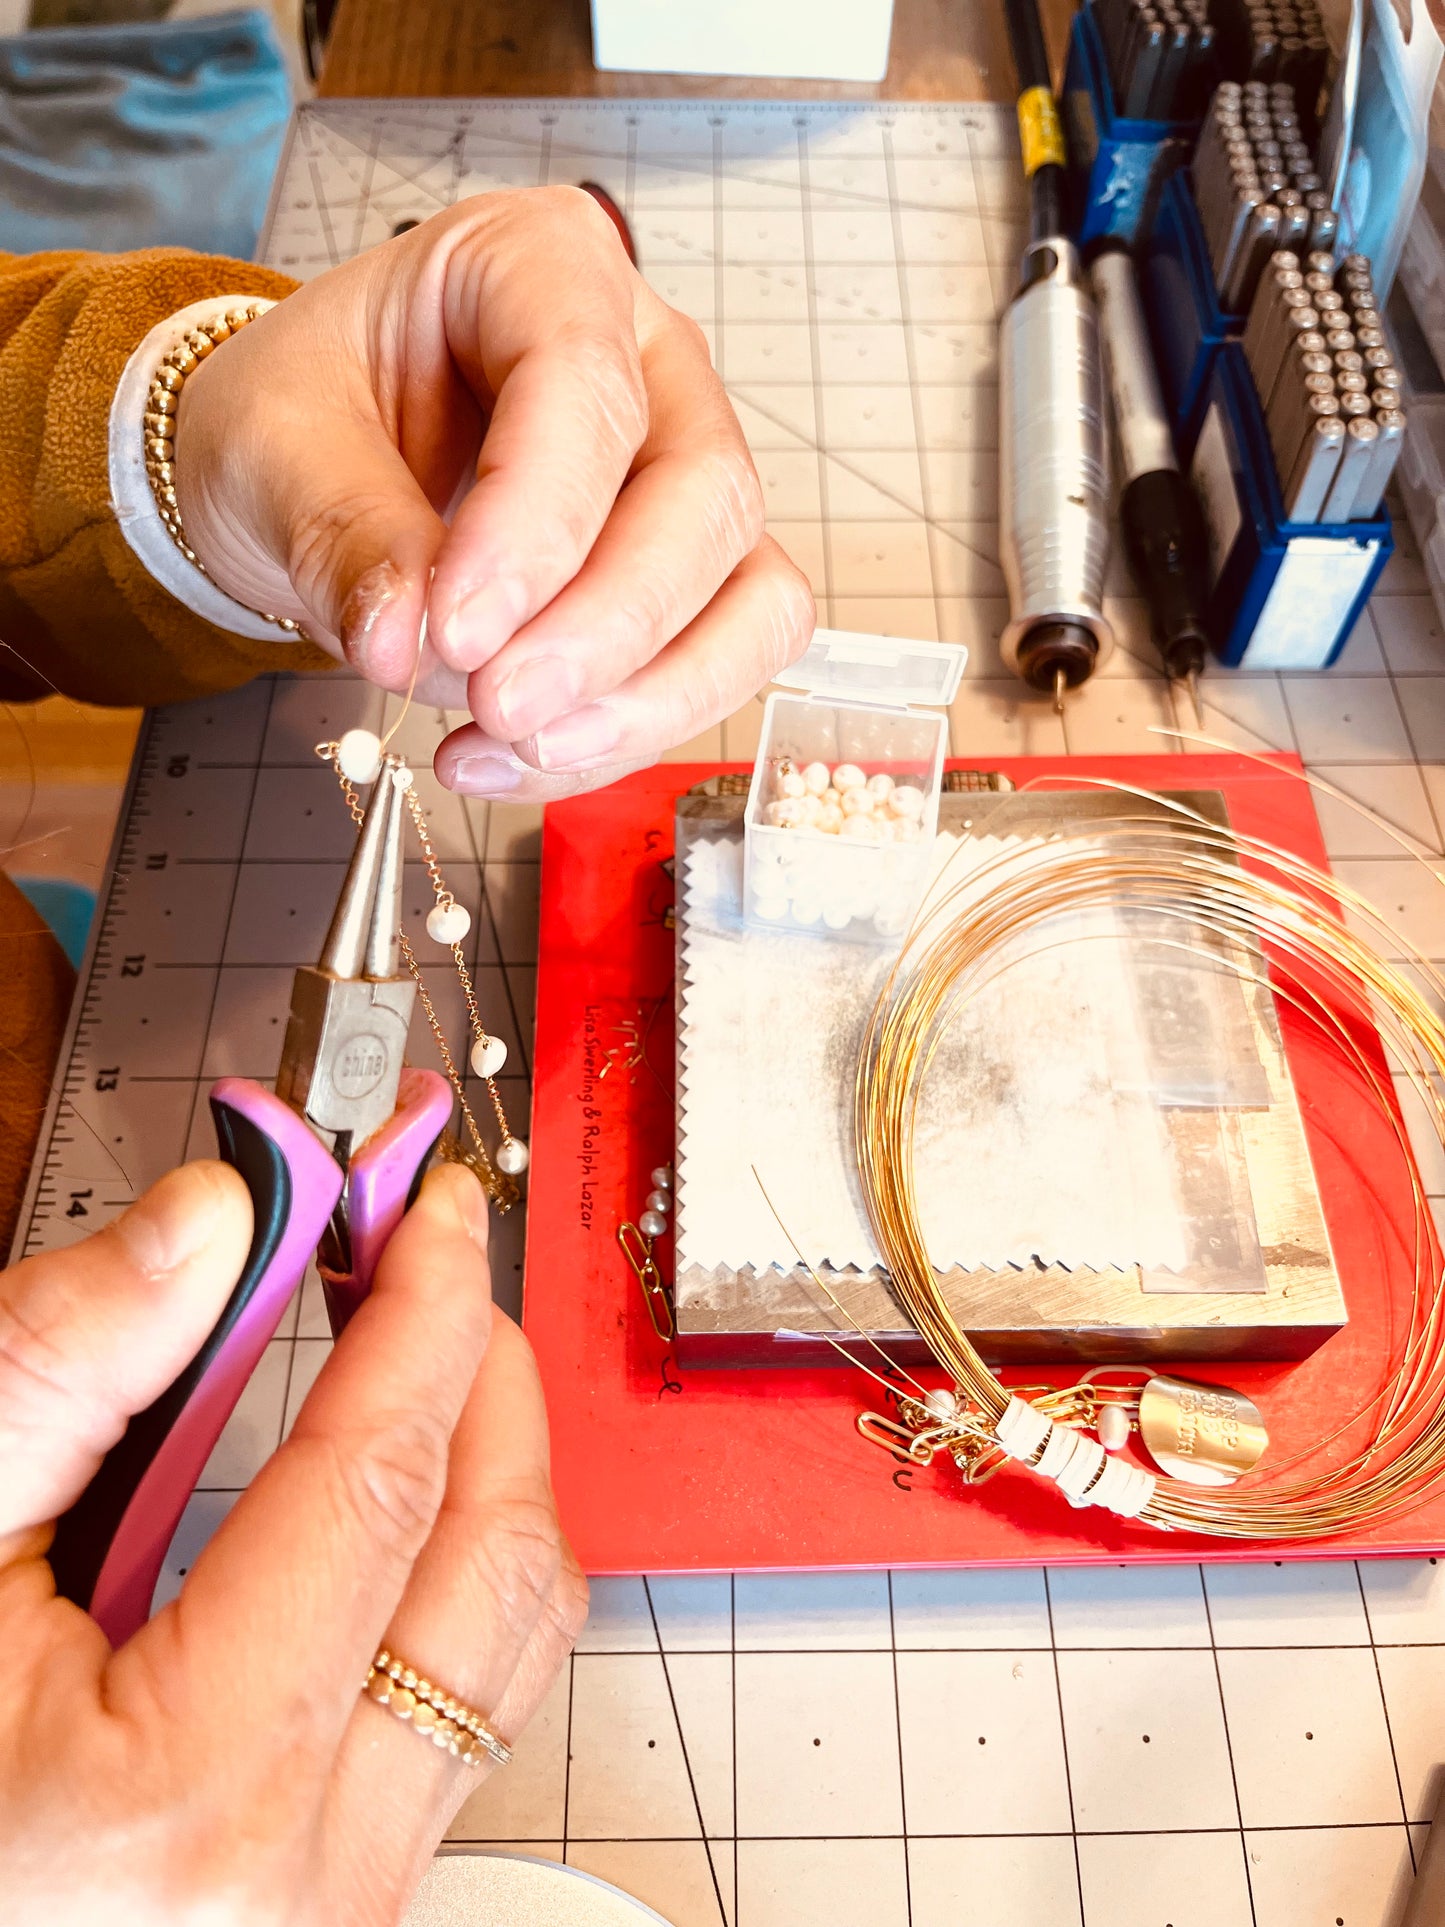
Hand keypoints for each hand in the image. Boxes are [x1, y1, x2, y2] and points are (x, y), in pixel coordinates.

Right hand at [0, 1160, 585, 1926]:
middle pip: (494, 1555)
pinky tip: (387, 1508)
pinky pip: (473, 1710)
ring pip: (513, 1639)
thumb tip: (208, 1227)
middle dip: (480, 1376)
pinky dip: (456, 1576)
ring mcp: (345, 1911)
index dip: (420, 1314)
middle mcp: (304, 1882)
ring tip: (414, 1370)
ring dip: (486, 1471)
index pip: (377, 1483)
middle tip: (423, 1270)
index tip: (426, 1214)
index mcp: (184, 1799)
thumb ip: (58, 1374)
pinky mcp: (351, 1908)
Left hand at [175, 186, 814, 799]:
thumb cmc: (303, 418)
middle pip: (704, 493)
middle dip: (607, 625)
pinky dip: (636, 729)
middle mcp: (648, 359)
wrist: (305, 475)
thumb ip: (340, 530)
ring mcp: (686, 473)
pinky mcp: (695, 579)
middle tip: (498, 703)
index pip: (586, 380)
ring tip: (507, 742)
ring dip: (642, 696)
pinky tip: (523, 757)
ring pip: (748, 593)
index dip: (535, 520)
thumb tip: (406, 636)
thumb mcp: (272, 445)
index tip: (456, 627)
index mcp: (539, 265)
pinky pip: (725, 663)